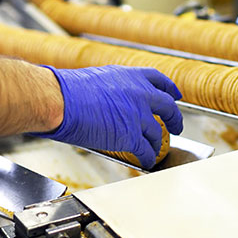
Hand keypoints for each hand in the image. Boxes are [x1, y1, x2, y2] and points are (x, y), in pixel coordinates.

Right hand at [35, 66, 182, 167]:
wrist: (61, 101)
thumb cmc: (68, 90)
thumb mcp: (99, 78)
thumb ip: (115, 88)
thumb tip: (115, 99)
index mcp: (130, 77)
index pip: (159, 80)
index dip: (169, 89)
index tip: (175, 95)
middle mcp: (140, 94)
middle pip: (168, 107)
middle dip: (175, 118)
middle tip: (177, 126)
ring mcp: (138, 115)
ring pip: (158, 132)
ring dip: (158, 142)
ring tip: (157, 148)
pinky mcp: (131, 136)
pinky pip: (147, 150)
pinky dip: (149, 157)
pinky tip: (147, 161)